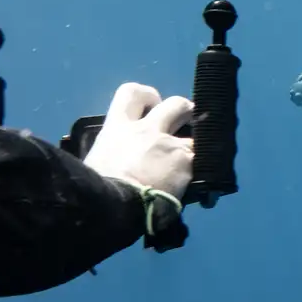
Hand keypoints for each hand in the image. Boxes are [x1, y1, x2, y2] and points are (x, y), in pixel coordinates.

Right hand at [83, 82, 194, 199]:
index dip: (146, 96)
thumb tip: (121, 161)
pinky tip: (204, 186)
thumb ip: (114, 152)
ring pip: (198, 132)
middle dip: (185, 110)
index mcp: (118, 128)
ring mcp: (169, 144)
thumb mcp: (97, 162)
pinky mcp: (186, 161)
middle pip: (175, 103)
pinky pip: (204, 161)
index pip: (130, 92)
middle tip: (186, 125)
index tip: (152, 106)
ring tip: (199, 161)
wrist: (114, 208)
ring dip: (200, 144)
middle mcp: (146, 129)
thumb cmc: (97, 189)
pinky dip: (204, 170)